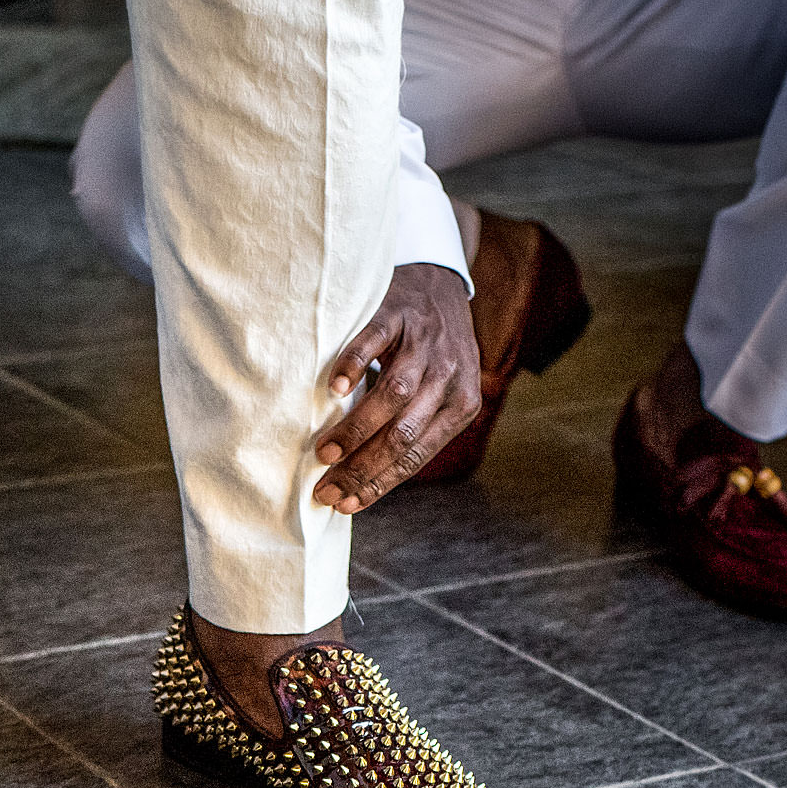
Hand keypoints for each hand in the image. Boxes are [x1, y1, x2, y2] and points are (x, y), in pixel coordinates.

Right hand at [313, 264, 481, 513]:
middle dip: (362, 468)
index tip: (345, 504)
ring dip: (355, 429)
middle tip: (326, 487)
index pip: (416, 457)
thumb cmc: (430, 351)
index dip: (379, 485)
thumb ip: (416, 428)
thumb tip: (365, 480)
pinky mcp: (399, 312)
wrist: (438, 282)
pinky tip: (334, 390)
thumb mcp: (440, 392)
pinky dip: (355, 366)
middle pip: (403, 434)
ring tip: (325, 452)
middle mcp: (448, 376)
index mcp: (462, 405)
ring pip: (393, 395)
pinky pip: (376, 342)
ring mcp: (425, 343)